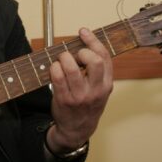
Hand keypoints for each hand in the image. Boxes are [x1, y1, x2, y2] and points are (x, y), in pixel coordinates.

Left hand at [47, 28, 112, 153]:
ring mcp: (80, 96)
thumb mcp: (99, 89)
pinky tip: (55, 68)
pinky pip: (57, 77)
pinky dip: (54, 68)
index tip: (83, 31)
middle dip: (81, 51)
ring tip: (62, 60)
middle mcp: (96, 90)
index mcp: (106, 84)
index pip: (104, 57)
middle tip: (74, 54)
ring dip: (64, 58)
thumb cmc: (87, 104)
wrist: (77, 130)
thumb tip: (83, 44)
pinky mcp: (64, 99)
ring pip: (71, 68)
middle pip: (93, 61)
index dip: (93, 40)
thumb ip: (96, 71)